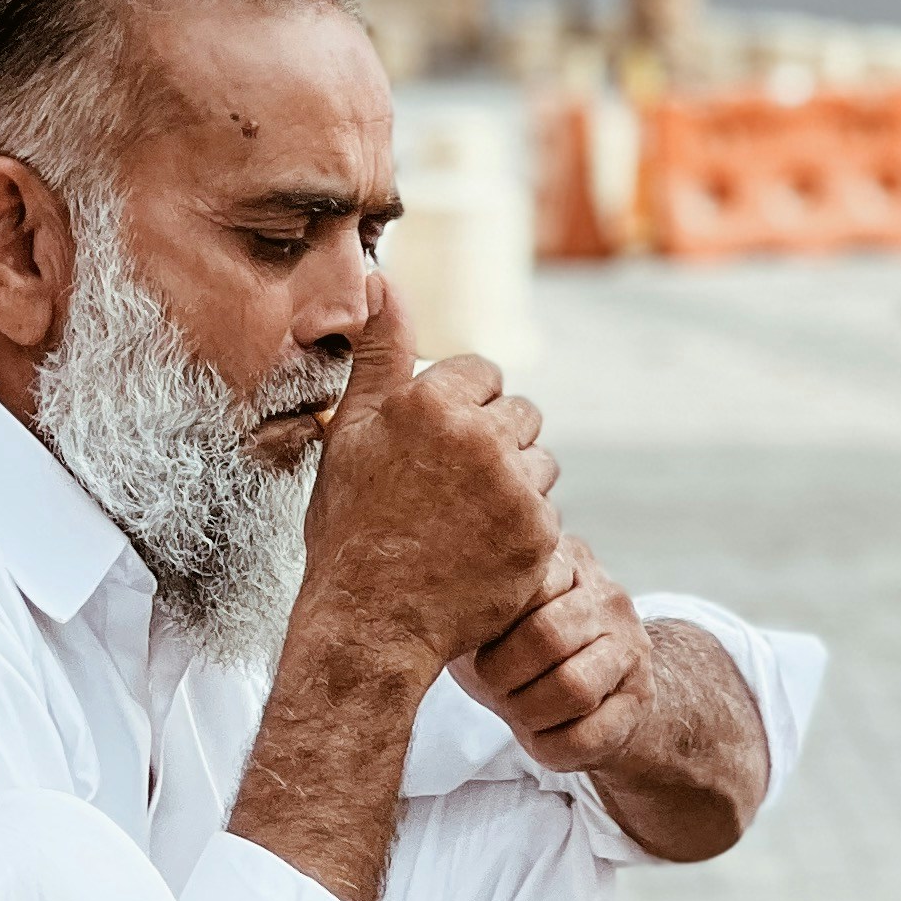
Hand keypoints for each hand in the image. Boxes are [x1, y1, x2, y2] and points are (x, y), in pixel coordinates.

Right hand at [294, 274, 561, 680]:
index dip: (462, 409)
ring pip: (541, 463)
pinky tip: (481, 548)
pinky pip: (548, 512)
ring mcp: (516, 488)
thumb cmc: (351, 526)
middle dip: (496, 442)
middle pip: (522, 415)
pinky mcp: (540, 535)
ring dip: (515, 483)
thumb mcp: (351, 430)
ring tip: (466, 519)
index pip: (484, 374)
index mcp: (434, 401)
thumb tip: (383, 279)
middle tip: (453, 487)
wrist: (370, 620)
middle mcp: (482, 437)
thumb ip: (378, 350)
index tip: (437, 446)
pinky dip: (523, 528)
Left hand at [456, 539, 656, 775]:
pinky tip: (539, 736)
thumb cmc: (515, 652)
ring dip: (528, 713)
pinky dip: (550, 748)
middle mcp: (608, 598)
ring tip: (516, 711)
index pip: (527, 581)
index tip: (475, 644)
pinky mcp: (640, 701)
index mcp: (568, 561)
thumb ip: (471, 601)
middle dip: (503, 676)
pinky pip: (589, 736)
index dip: (488, 626)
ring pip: (574, 688)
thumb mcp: (491, 617)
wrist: (583, 700)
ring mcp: (632, 648)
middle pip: (547, 636)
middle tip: (492, 687)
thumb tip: (429, 602)